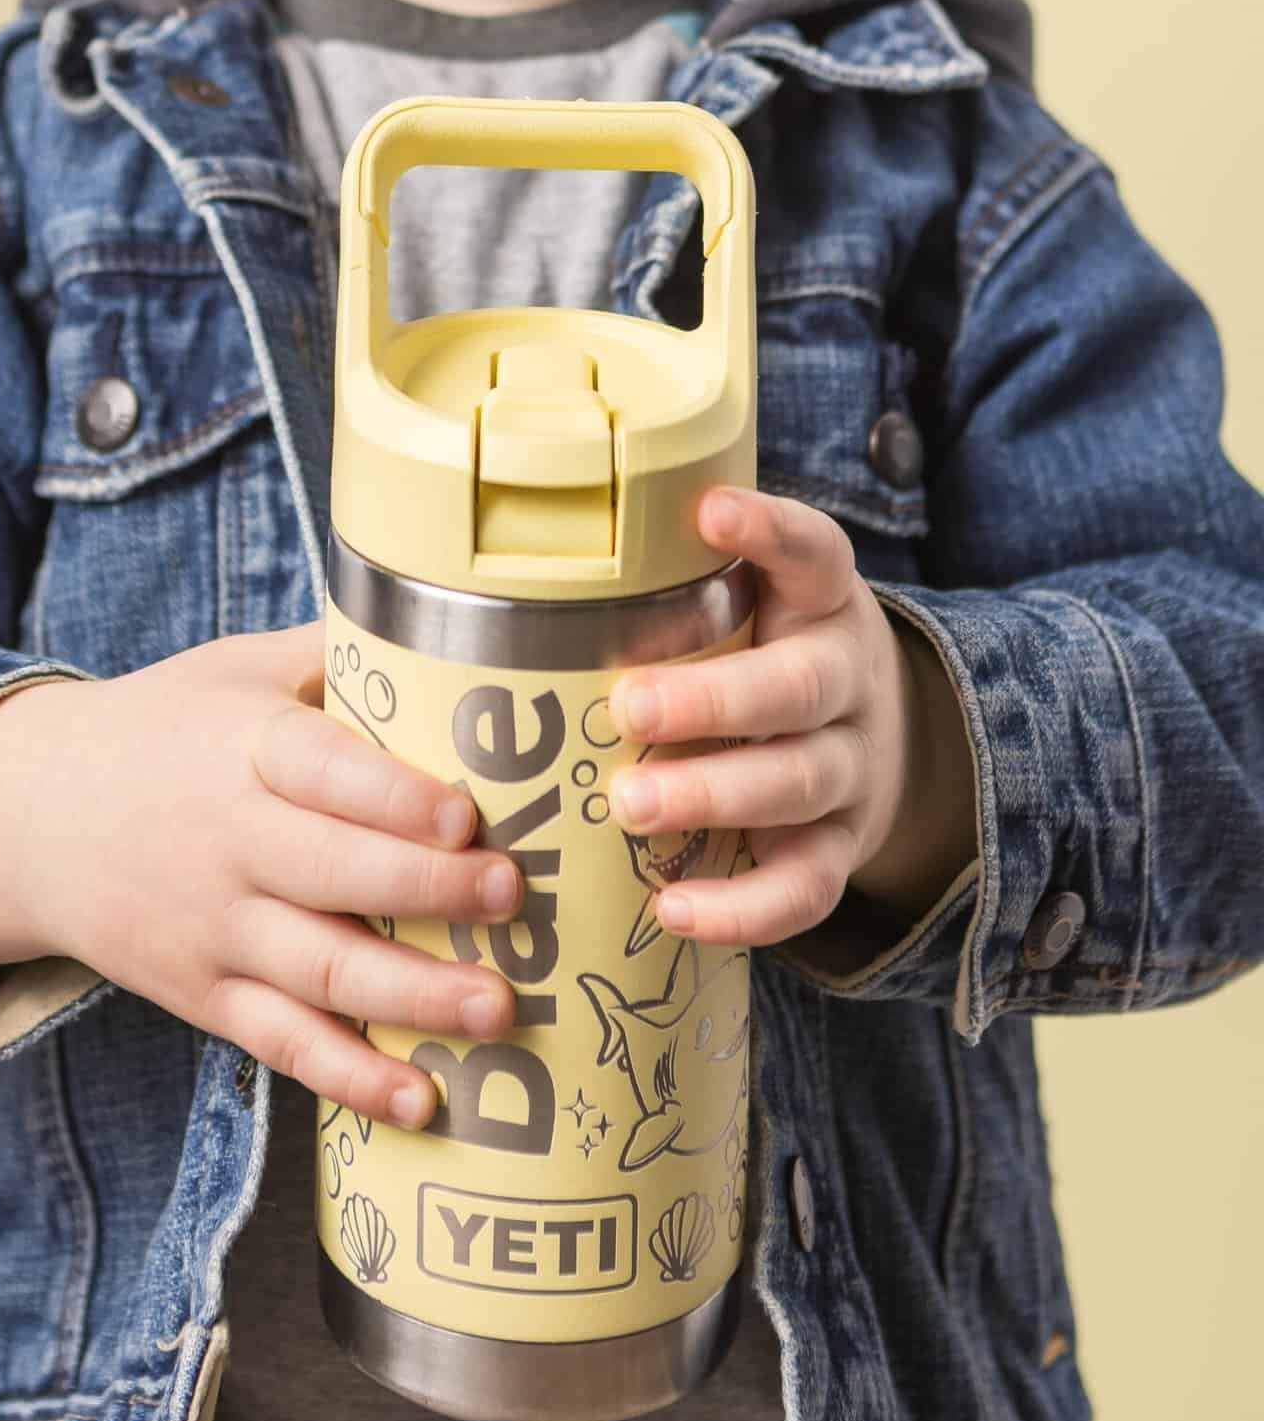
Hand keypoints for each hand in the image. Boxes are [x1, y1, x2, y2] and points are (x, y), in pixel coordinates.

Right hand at [26, 623, 523, 1129]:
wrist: (35, 817)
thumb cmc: (170, 728)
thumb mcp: (240, 668)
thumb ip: (338, 652)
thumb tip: (457, 618)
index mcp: (242, 747)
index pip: (321, 770)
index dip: (391, 795)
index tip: (465, 813)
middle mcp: (226, 841)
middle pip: (333, 874)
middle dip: (430, 890)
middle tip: (514, 896)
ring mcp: (212, 928)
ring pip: (319, 970)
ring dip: (414, 996)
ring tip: (500, 1009)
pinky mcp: (203, 996)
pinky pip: (282, 1043)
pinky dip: (350, 1076)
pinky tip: (421, 1099)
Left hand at [607, 488, 973, 946]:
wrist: (883, 740)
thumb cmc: (771, 654)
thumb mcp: (758, 599)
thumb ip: (684, 578)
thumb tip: (536, 553)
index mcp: (821, 603)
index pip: (813, 551)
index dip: (768, 530)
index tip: (708, 511)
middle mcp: (846, 680)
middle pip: (796, 688)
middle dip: (712, 701)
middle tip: (628, 707)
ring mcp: (850, 769)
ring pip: (797, 782)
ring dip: (712, 795)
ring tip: (628, 805)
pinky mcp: (840, 849)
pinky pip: (805, 886)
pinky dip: (742, 907)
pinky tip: (671, 909)